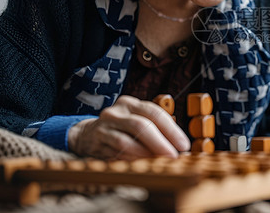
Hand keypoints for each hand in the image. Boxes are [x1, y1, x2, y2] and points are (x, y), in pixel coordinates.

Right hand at [68, 95, 189, 159]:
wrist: (86, 135)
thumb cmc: (121, 129)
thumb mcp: (136, 121)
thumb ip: (156, 130)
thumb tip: (180, 148)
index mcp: (131, 103)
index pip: (154, 112)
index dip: (171, 130)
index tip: (183, 145)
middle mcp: (116, 112)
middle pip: (141, 125)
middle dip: (160, 143)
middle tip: (173, 156)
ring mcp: (104, 126)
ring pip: (126, 141)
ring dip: (145, 155)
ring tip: (159, 163)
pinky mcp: (96, 142)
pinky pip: (115, 153)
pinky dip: (130, 160)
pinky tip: (141, 166)